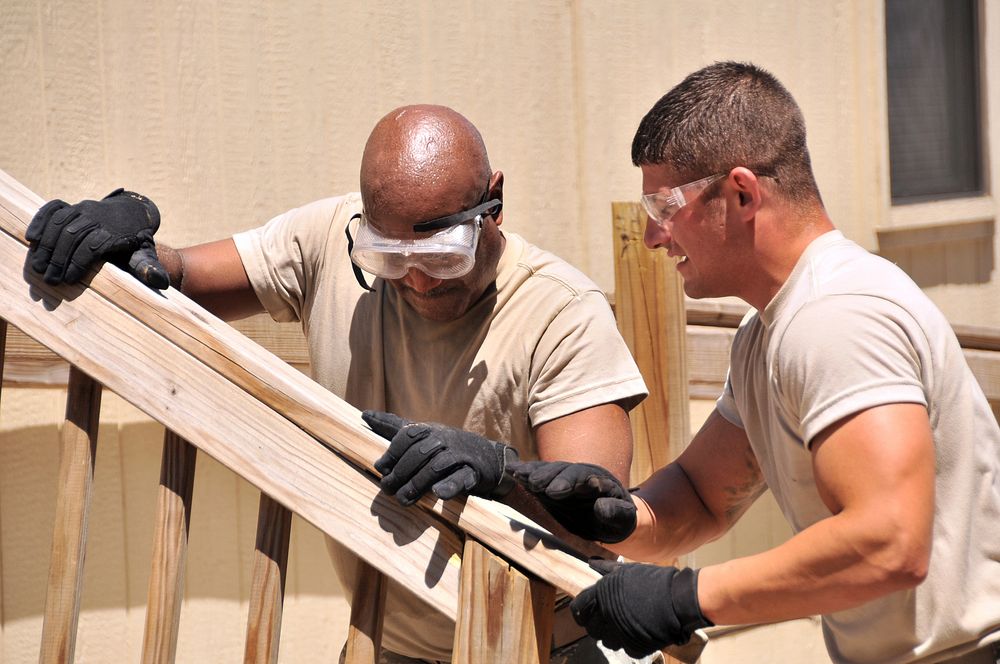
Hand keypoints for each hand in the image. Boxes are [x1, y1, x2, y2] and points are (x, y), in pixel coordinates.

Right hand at [26, 188, 167, 288]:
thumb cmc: (135, 241)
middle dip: (59, 258)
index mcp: (115, 232)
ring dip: (46, 245)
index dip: (79, 263)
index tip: (68, 281)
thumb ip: (148, 268)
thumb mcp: (145, 254)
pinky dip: (40, 221)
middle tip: (50, 280)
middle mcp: (98, 218)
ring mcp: (84, 208)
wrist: (133, 213)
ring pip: (60, 223)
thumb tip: (161, 282)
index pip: (93, 246)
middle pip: (73, 236)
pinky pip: (53, 208)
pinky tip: (32, 238)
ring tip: (38, 267)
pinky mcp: (73, 205)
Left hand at [363, 410, 518, 505]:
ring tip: (404, 499)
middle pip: (418, 453)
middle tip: (388, 489)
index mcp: (430, 430)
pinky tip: (438, 493)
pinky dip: (449, 486)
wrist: (490, 458)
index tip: (380, 468)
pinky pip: (460, 478)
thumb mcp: (423, 434)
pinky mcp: (473, 473)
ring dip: (417, 484)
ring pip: (435, 467)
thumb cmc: (448, 447)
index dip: (391, 452)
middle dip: (400, 472)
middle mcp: (444, 439)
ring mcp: (460, 456)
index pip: (407, 436)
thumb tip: (364, 415)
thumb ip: (394, 427)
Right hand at [509, 460, 636, 542]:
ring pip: (548, 471)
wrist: (612, 519)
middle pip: (561, 470)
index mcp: (599, 480)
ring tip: (516, 474)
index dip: (568, 482)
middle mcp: (579, 475)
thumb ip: (616, 512)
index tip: (555, 492)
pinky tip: (511, 471)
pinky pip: (538, 477)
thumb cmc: (620, 520)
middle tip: (532, 483)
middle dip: (547, 476)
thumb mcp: (624, 518)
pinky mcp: (551, 487)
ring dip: (532, 473)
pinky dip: (524, 473)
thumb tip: (602, 506)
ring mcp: (564, 479)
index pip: (582, 476)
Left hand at [572, 560, 711, 657]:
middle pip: (591, 629)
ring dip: (612, 635)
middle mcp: (606, 616)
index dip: (581, 611)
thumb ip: (606, 569)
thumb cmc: (653, 580)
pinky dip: (630, 643)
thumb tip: (591, 562)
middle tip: (609, 618)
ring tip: (624, 625)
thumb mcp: (627, 570)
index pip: (578, 609)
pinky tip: (638, 632)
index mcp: (601, 595)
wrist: (678, 599)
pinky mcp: (634, 647)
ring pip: (607, 641)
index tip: (587, 611)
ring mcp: (620, 634)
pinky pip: (625, 649)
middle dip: (597, 624)